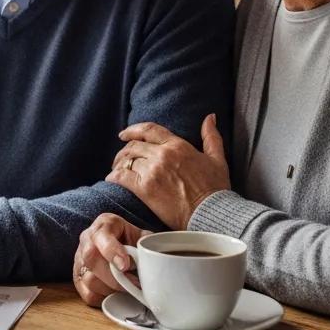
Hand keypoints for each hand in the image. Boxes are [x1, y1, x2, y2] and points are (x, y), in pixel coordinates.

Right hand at [74, 213, 147, 307]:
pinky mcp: (78, 277)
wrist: (118, 244)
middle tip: (134, 283)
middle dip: (114, 276)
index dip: (112, 251)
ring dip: (112, 289)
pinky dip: (104, 298)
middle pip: (91, 259)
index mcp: (104, 225)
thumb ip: (147, 243)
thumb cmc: (129, 240)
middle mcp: (87, 240)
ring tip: (128, 288)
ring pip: (89, 279)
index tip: (125, 265)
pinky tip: (115, 293)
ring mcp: (80, 259)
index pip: (101, 236)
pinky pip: (87, 294)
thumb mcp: (140, 235)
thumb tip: (151, 255)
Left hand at [106, 115, 229, 229]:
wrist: (210, 213)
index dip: (132, 130)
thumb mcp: (217, 158)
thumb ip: (211, 136)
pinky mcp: (145, 189)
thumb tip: (210, 117)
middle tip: (121, 159)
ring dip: (119, 164)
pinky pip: (122, 177)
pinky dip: (114, 177)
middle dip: (124, 151)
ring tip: (117, 169)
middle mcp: (162, 155)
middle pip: (134, 146)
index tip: (123, 134)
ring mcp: (152, 171)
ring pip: (127, 160)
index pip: (148, 130)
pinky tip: (111, 179)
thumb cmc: (215, 188)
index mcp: (177, 145)